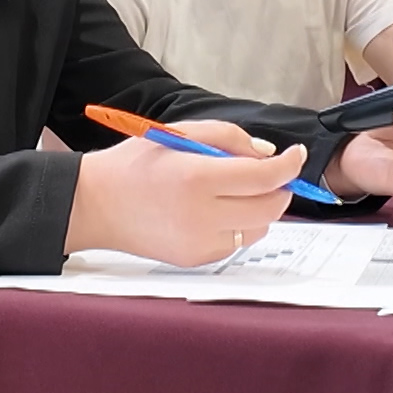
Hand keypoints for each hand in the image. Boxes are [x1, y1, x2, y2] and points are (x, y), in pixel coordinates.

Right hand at [65, 121, 303, 266]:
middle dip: (280, 188)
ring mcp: (198, 242)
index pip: (263, 176)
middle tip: (271, 175)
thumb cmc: (136, 164)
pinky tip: (214, 212)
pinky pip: (236, 243)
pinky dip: (238, 226)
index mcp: (196, 177)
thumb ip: (228, 137)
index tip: (296, 155)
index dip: (288, 165)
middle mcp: (200, 214)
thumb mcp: (180, 133)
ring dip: (260, 208)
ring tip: (234, 192)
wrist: (96, 203)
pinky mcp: (194, 259)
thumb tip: (267, 155)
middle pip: (269, 207)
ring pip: (258, 228)